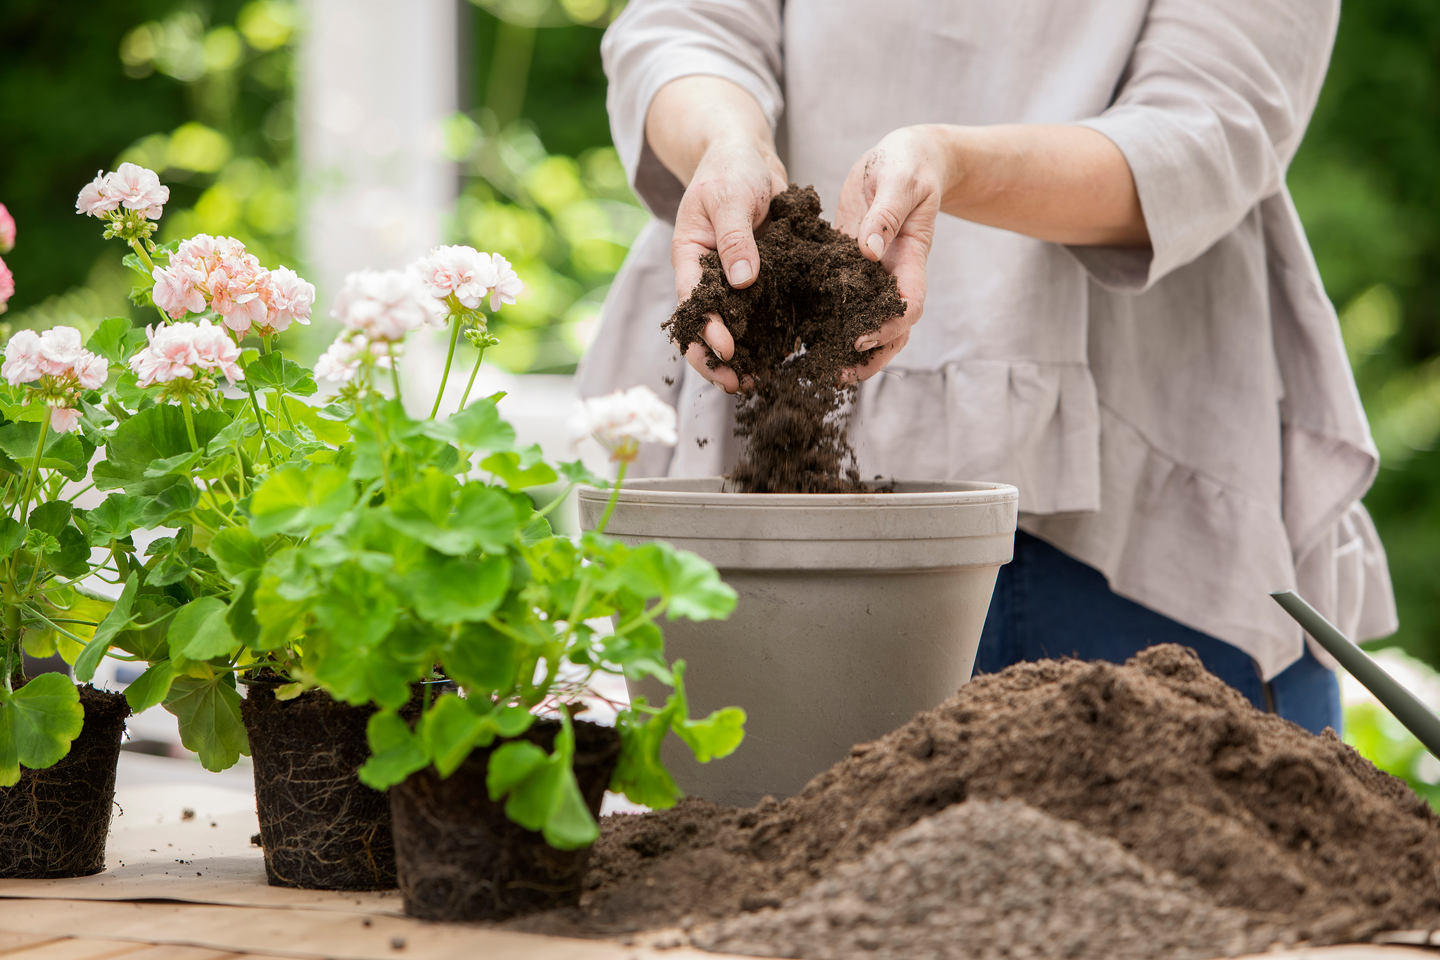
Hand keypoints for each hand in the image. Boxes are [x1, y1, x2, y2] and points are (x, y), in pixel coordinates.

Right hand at [671, 138, 787, 393]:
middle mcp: (708, 276)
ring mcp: (733, 280)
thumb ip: (736, 238)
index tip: (727, 349)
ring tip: (759, 380)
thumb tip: (743, 281)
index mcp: (690, 257)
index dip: (706, 330)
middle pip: (705, 327)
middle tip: (739, 383)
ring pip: (733, 327)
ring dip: (743, 355)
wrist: (747, 155)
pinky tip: (785, 354)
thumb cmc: (730, 169)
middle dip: (717, 359)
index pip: (692, 302)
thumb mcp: (730, 198)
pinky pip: (761, 312)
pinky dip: (769, 335)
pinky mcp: (758, 280)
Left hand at [834, 126, 946, 382]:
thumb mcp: (899, 181)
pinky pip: (844, 301)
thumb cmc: (908, 164)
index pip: (909, 305)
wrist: (907, 157)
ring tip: (821, 369)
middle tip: (837, 374)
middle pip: (892, 330)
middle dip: (870, 356)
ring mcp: (873, 274)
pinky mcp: (851, 266)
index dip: (888, 327)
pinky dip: (829, 320)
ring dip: (850, 350)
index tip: (860, 338)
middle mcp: (893, 274)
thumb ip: (885, 215)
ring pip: (869, 323)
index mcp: (910, 258)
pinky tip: (801, 335)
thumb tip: (867, 250)